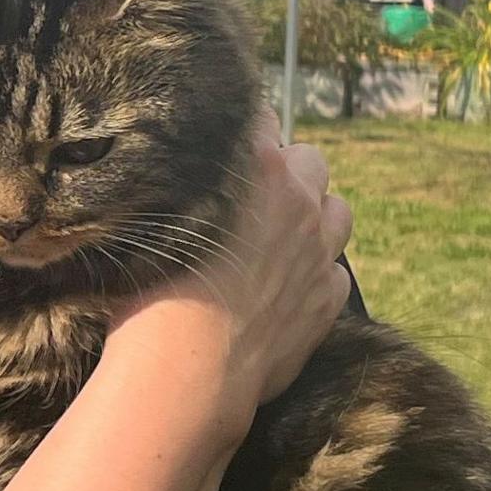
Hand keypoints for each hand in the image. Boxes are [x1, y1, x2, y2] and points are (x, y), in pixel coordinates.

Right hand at [105, 127, 350, 421]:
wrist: (187, 371)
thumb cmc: (153, 296)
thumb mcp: (157, 221)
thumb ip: (188, 188)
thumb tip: (187, 181)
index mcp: (254, 167)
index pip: (261, 119)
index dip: (242, 135)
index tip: (226, 151)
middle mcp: (296, 200)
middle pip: (310, 160)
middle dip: (288, 173)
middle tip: (253, 200)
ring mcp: (319, 250)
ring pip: (337, 212)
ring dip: (314, 218)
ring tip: (280, 241)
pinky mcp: (328, 298)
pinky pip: (336, 270)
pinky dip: (316, 273)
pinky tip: (284, 290)